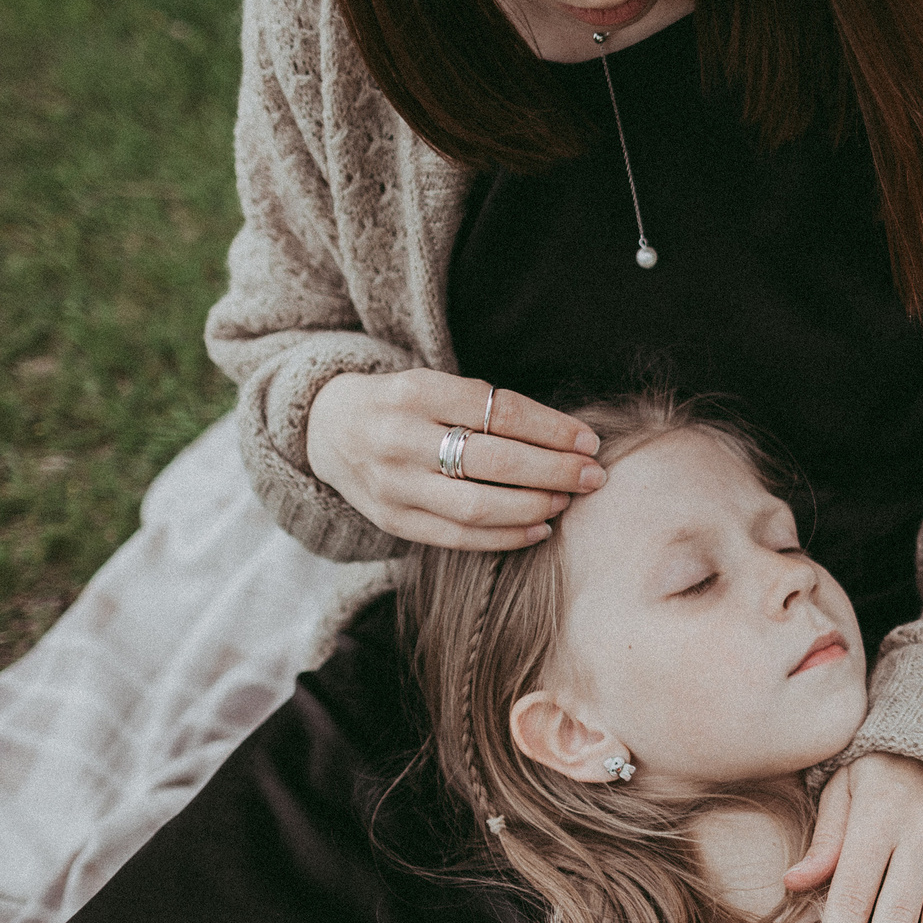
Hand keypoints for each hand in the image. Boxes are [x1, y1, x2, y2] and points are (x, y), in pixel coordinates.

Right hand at [307, 369, 604, 549]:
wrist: (329, 428)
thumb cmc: (404, 404)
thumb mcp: (434, 384)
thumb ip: (486, 406)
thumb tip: (567, 438)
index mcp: (415, 391)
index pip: (497, 411)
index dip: (550, 429)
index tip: (589, 440)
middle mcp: (399, 438)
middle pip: (493, 460)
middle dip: (553, 470)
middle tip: (593, 476)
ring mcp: (392, 484)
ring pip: (476, 505)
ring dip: (533, 506)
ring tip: (566, 500)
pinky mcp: (391, 519)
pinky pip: (457, 537)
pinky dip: (505, 537)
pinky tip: (539, 528)